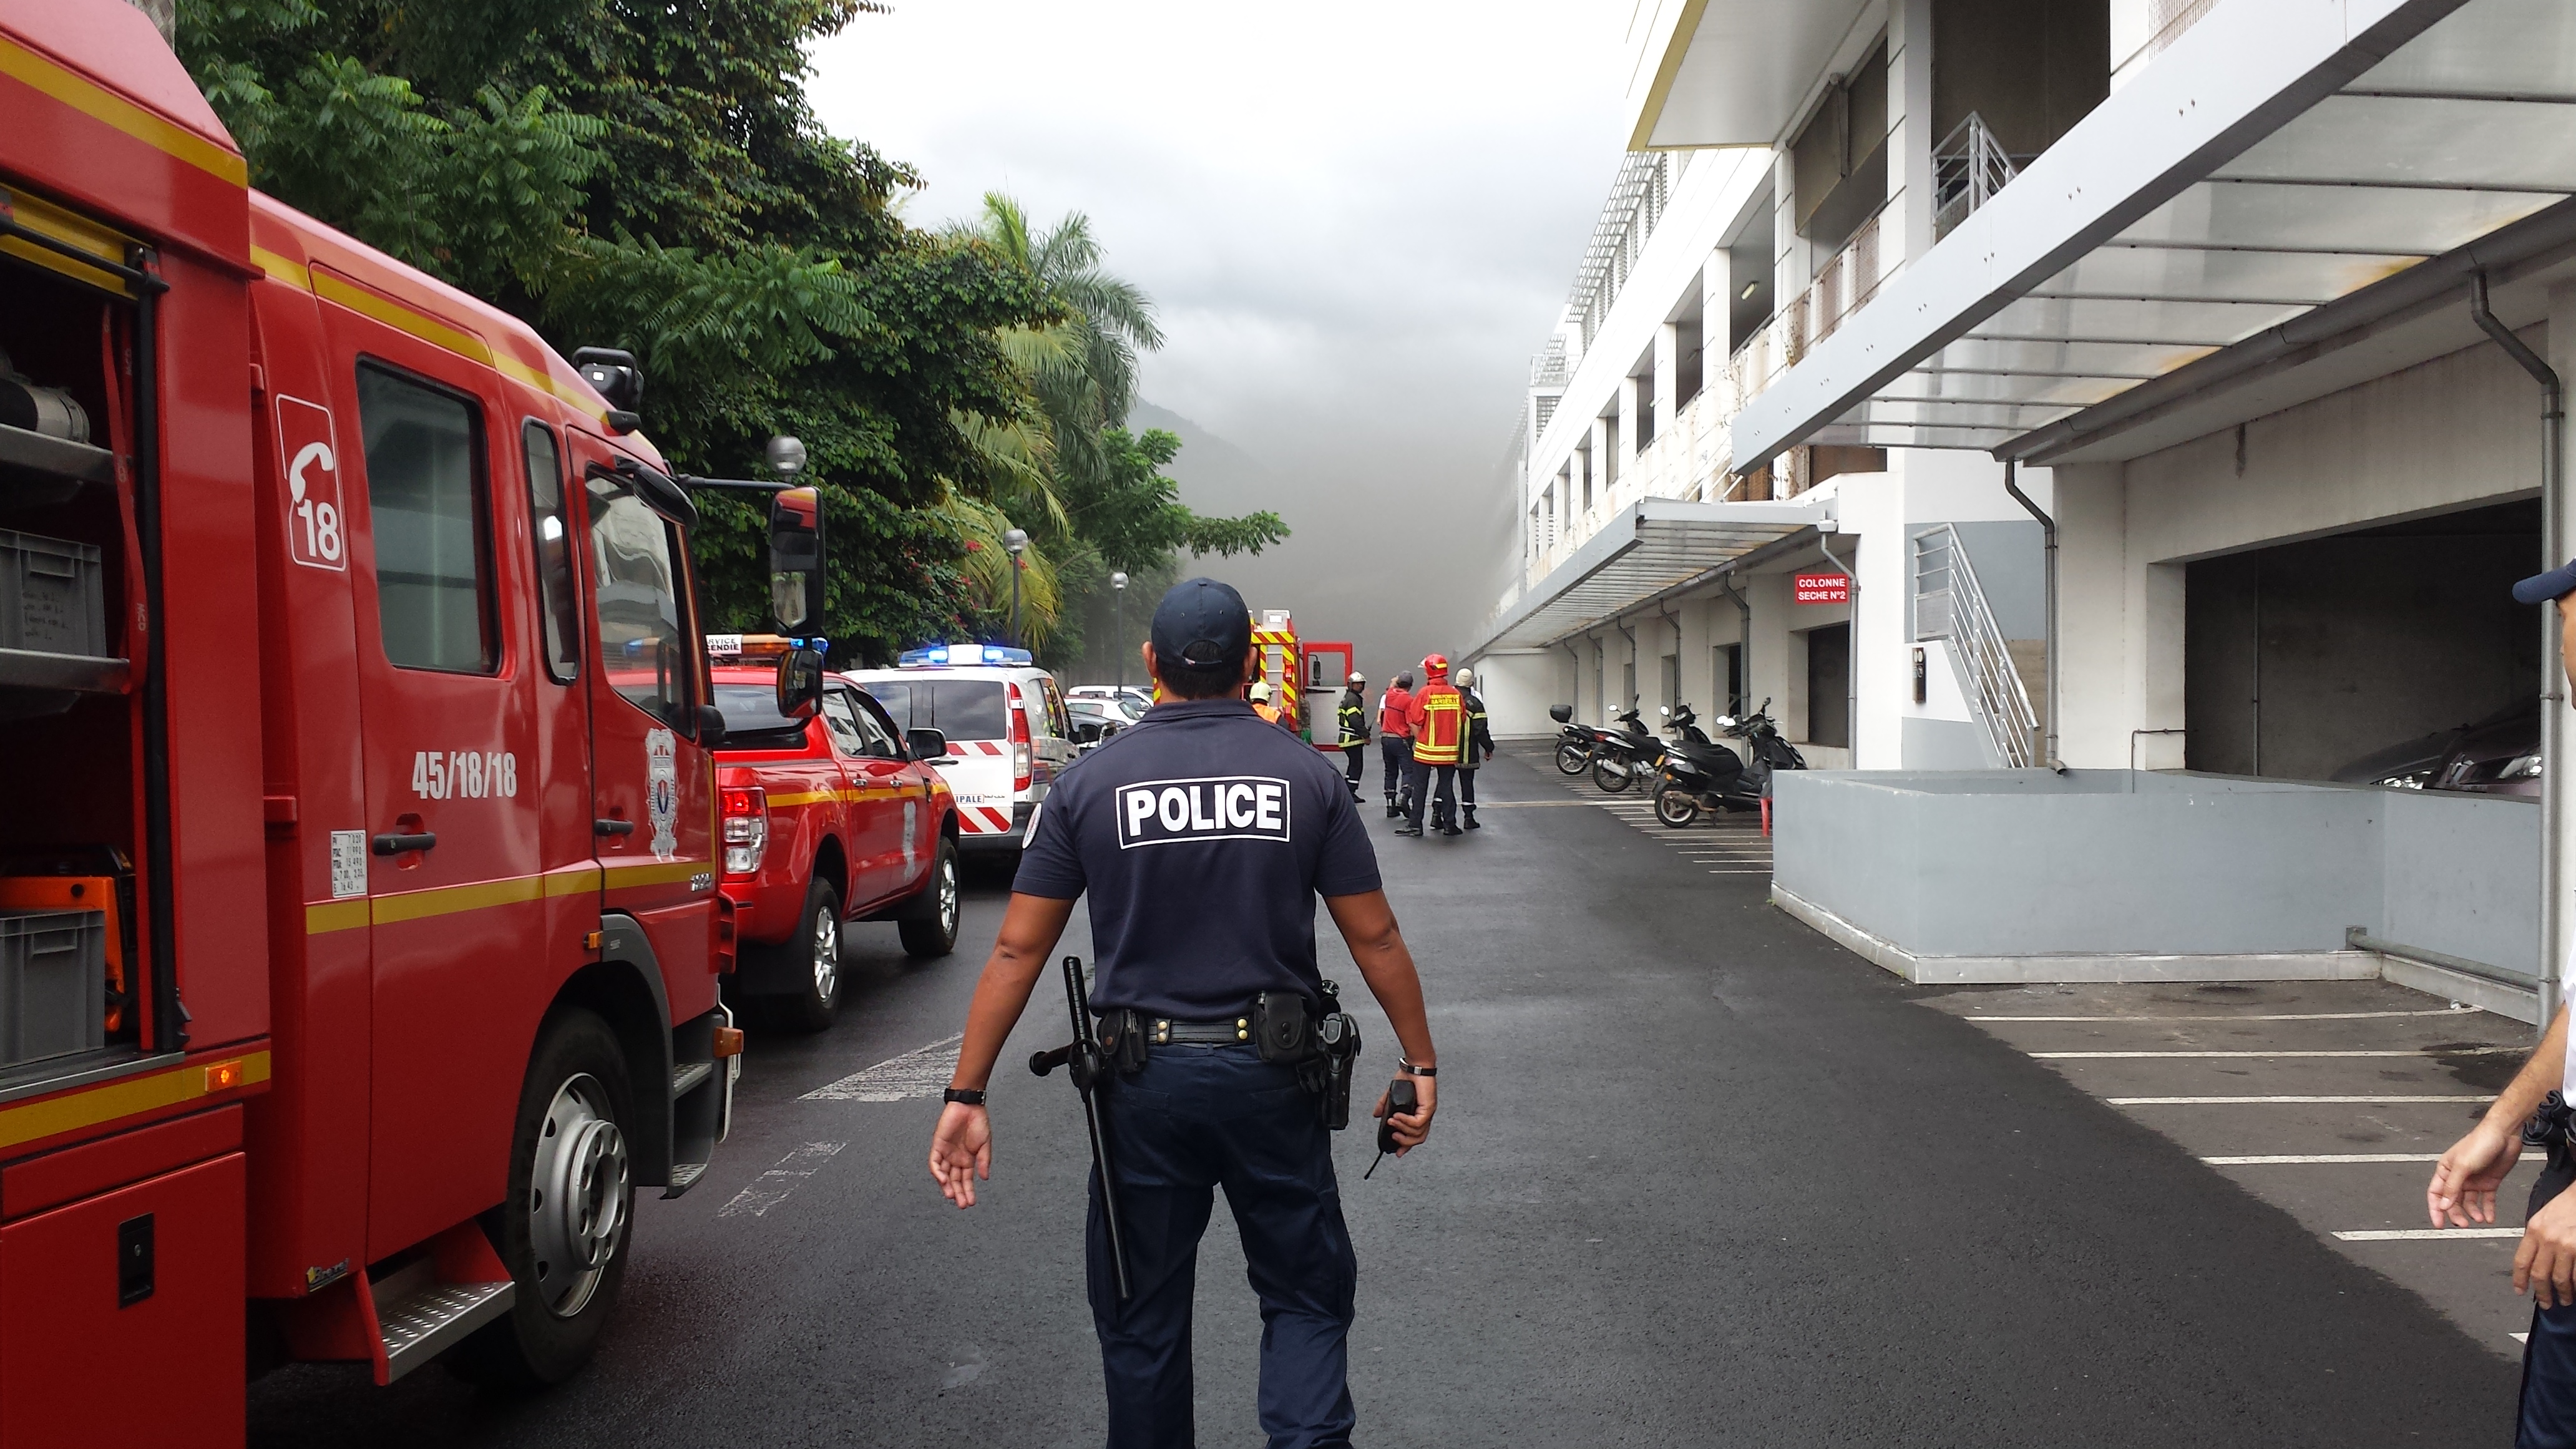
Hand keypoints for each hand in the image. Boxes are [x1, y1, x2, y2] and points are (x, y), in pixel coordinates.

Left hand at [928, 1102, 991, 1207]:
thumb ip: (984, 1161)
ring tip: (952, 1196)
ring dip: (947, 1186)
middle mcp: (956, 1158)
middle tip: (962, 1204)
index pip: (966, 1180)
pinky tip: (943, 1180)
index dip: (968, 1191)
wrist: (969, 1105)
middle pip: (954, 1180)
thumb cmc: (978, 1122)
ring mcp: (946, 1153)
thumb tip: (984, 1177)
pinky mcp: (938, 1145)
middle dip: (958, 1193)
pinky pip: (935, 1162)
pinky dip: (937, 1172)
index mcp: (968, 1159)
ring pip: (944, 1174)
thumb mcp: (985, 1144)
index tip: (971, 1202)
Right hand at [1372, 1074, 1436, 1154]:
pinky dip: (1405, 1122)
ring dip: (1402, 1130)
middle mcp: (1425, 1115)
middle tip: (1393, 1138)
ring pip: (1418, 1133)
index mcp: (1418, 1114)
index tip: (1397, 1152)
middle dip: (1405, 1143)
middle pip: (1419, 1138)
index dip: (1406, 1145)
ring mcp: (1428, 1112)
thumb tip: (1376, 1115)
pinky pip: (1417, 1123)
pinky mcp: (1429, 1108)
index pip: (1415, 1135)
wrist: (1415, 1066)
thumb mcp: (1392, 1094)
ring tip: (1392, 1123)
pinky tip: (1397, 1116)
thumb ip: (1384, 1105)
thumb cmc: (1407, 1077)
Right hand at [2428, 1121, 2521, 1226]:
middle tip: (2463, 1224)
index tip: (2438, 1223)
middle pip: (2453, 1201)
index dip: (2435, 1209)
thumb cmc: (2480, 1142)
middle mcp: (2459, 1177)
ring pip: (2470, 1203)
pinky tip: (2490, 1217)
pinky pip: (2486, 1200)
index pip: (2435, 1193)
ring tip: (2480, 1219)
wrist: (2505, 1135)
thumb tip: (2443, 1205)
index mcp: (2446, 1170)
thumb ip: (2452, 1187)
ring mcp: (2474, 1180)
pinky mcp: (2489, 1182)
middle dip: (2457, 1214)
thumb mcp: (2463, 1166)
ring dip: (2473, 1213)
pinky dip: (2488, 1209)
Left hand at [2523, 1186, 2575, 1307]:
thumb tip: (2533, 1258)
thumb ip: (2535, 1238)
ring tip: (2565, 1299)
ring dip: (2562, 1293)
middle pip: (2539, 1274)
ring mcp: (2566, 1246)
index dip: (2519, 1279)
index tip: (2520, 1290)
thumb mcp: (2542, 1218)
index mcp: (2534, 1231)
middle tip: (2545, 1303)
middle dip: (2542, 1292)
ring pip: (2560, 1278)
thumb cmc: (2566, 1205)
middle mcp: (2548, 1239)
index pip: (2521, 1261)